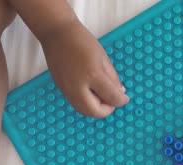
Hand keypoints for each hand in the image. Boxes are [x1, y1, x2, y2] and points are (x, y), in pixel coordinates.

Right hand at [7, 0, 128, 117]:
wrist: (58, 35)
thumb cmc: (83, 42)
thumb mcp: (104, 59)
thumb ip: (113, 79)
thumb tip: (119, 93)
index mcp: (93, 76)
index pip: (111, 98)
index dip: (121, 101)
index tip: (124, 98)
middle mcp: (78, 87)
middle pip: (95, 112)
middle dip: (107, 109)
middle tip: (112, 100)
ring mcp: (67, 90)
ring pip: (84, 111)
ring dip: (95, 109)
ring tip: (102, 96)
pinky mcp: (61, 90)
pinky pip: (76, 104)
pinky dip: (86, 104)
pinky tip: (91, 93)